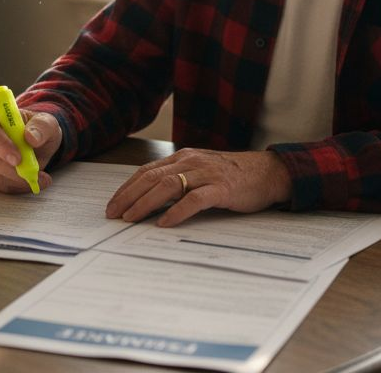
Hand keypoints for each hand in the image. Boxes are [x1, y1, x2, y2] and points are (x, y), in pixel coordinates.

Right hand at [0, 107, 61, 193]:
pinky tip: (30, 181)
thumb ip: (41, 127)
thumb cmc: (37, 129)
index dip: (0, 145)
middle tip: (35, 173)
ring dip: (18, 180)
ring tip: (41, 178)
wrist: (36, 142)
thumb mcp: (47, 123)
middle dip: (12, 170)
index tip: (18, 159)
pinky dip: (15, 186)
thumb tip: (31, 137)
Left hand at [105, 148, 291, 226]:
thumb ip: (179, 181)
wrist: (268, 172)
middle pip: (151, 177)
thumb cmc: (233, 176)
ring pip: (167, 186)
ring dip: (145, 204)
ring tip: (131, 219)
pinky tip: (164, 223)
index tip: (112, 205)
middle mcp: (191, 162)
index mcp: (183, 157)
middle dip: (129, 197)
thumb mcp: (200, 172)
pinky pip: (194, 199)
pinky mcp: (221, 188)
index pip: (147, 171)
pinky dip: (176, 212)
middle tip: (114, 215)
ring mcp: (206, 174)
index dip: (127, 188)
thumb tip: (149, 202)